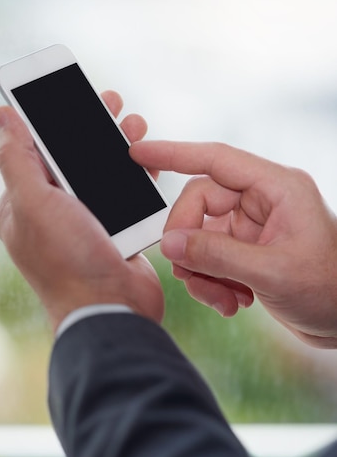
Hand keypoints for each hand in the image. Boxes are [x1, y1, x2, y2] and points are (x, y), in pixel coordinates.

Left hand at [0, 92, 163, 331]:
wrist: (112, 308)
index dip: (52, 121)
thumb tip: (2, 116)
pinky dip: (137, 174)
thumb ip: (16, 159)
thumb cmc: (69, 259)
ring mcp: (86, 223)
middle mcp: (53, 213)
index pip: (34, 152)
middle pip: (72, 158)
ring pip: (102, 172)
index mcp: (24, 205)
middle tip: (111, 101)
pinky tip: (148, 158)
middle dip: (92, 127)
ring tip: (136, 123)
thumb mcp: (34, 204)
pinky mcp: (115, 231)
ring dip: (118, 145)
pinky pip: (126, 194)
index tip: (71, 94)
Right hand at [130, 140, 336, 347]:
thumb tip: (169, 244)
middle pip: (200, 203)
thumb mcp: (272, 273)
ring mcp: (253, 226)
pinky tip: (232, 303)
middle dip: (190, 242)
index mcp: (277, 188)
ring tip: (222, 299)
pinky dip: (211, 281)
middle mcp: (263, 200)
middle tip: (188, 273)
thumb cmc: (331, 289)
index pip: (216, 159)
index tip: (138, 153)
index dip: (174, 153)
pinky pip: (210, 256)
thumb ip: (216, 255)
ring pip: (201, 235)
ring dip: (201, 270)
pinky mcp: (248, 250)